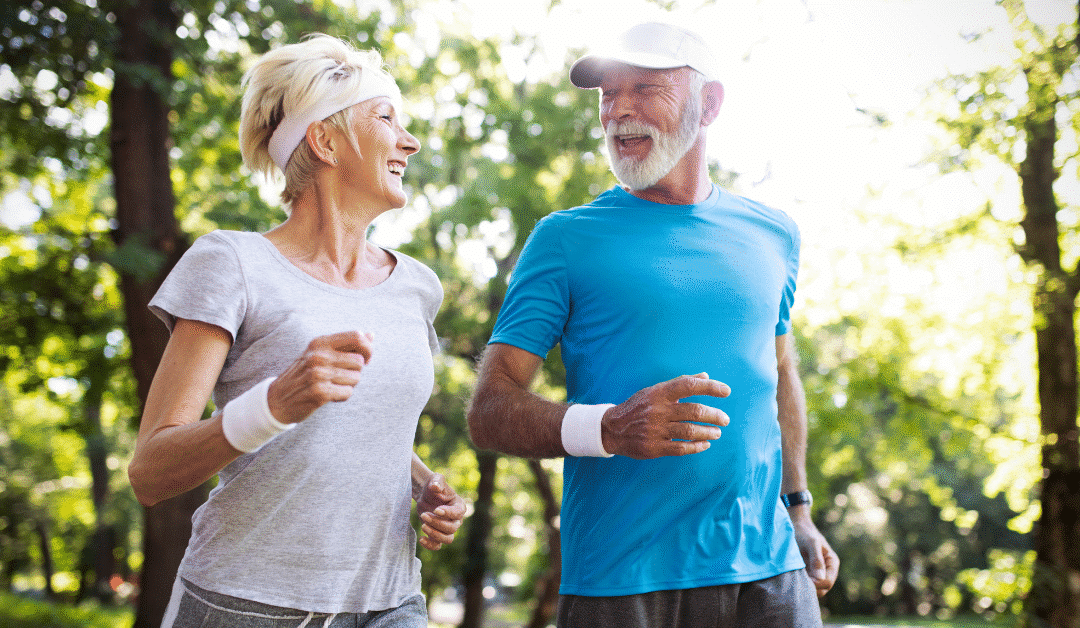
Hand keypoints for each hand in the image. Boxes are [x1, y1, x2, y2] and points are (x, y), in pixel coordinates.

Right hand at [267, 331, 374, 423]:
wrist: (277, 399)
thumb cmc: (304, 374)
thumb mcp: (320, 354)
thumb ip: (346, 345)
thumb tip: (371, 334)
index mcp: (320, 342)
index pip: (357, 337)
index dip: (368, 349)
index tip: (365, 359)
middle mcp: (319, 355)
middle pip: (360, 361)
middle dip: (355, 372)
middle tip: (341, 377)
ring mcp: (318, 374)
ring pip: (356, 378)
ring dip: (348, 384)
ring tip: (332, 385)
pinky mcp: (320, 392)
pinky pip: (348, 393)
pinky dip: (342, 396)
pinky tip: (329, 395)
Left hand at [415, 474, 465, 550]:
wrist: (425, 494)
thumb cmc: (433, 485)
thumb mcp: (436, 479)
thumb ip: (437, 482)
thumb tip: (435, 487)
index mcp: (459, 506)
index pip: (458, 513)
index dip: (448, 513)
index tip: (436, 509)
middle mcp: (456, 519)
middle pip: (452, 528)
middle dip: (437, 523)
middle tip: (424, 515)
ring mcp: (447, 529)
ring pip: (447, 539)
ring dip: (435, 534)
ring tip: (423, 525)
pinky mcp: (437, 534)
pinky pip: (437, 546)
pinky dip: (430, 545)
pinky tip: (421, 538)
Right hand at [601, 373, 730, 458]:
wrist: (612, 429)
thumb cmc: (639, 407)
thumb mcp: (655, 391)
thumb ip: (680, 383)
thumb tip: (705, 375)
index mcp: (659, 393)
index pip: (689, 385)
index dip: (710, 387)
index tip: (726, 391)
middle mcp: (658, 410)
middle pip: (694, 411)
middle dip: (714, 415)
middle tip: (725, 419)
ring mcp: (655, 429)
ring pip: (689, 431)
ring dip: (708, 432)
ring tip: (717, 432)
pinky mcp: (654, 447)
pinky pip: (680, 448)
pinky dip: (696, 446)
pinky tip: (705, 444)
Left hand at [790, 508, 838, 596]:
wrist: (794, 524)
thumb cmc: (804, 532)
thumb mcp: (811, 543)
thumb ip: (816, 560)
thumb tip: (820, 579)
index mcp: (832, 563)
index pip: (827, 582)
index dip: (817, 584)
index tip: (803, 579)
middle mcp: (826, 570)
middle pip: (822, 589)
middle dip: (811, 588)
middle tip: (796, 581)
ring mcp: (816, 572)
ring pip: (813, 589)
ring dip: (804, 587)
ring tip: (792, 578)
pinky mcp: (806, 572)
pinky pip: (805, 584)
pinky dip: (799, 584)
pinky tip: (790, 578)